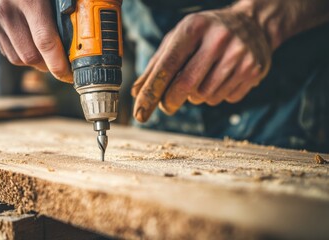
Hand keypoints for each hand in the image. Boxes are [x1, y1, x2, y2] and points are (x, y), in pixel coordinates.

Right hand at [0, 0, 72, 82]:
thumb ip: (79, 6)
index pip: (45, 42)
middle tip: (65, 64)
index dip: (59, 64)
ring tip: (51, 54)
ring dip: (38, 62)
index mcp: (30, 0)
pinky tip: (36, 46)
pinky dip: (26, 56)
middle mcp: (9, 11)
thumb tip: (99, 16)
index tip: (71, 74)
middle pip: (31, 56)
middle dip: (50, 65)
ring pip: (20, 59)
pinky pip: (11, 55)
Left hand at [131, 8, 271, 122]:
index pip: (167, 66)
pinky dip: (215, 96)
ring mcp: (239, 55)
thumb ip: (157, 65)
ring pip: (205, 96)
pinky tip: (220, 79)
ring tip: (201, 80)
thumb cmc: (206, 33)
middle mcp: (219, 39)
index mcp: (194, 27)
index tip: (140, 112)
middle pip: (186, 85)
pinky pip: (224, 99)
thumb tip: (136, 93)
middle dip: (171, 101)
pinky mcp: (253, 70)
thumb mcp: (179, 38)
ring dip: (195, 97)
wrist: (254, 24)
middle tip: (168, 104)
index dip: (151, 92)